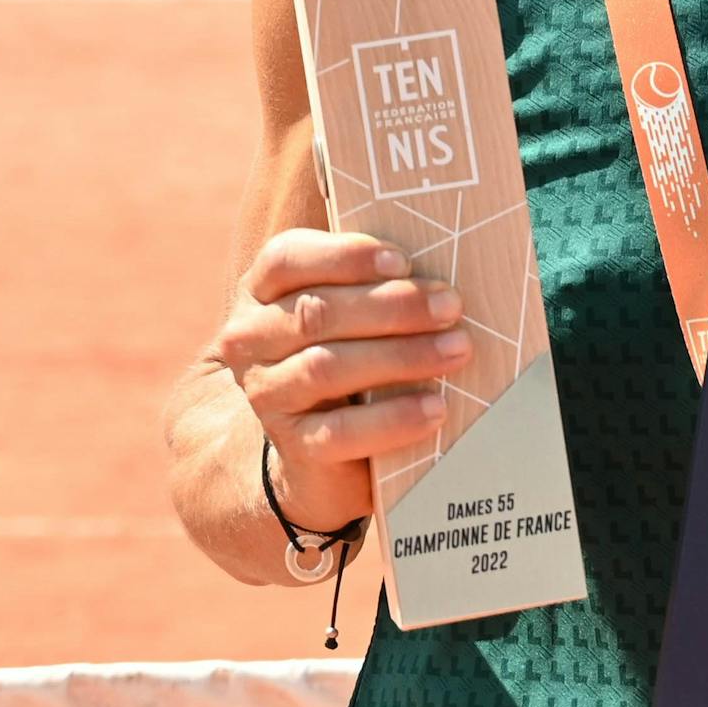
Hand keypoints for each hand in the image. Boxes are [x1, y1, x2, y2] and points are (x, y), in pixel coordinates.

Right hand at [210, 228, 469, 532]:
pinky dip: (393, 418)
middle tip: (451, 306)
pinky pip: (340, 431)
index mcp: (262, 292)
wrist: (324, 449)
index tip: (403, 262)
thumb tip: (438, 266)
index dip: (344, 256)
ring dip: (400, 356)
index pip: (286, 260)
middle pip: (315, 312)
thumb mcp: (355, 312)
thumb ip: (378, 283)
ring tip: (457, 350)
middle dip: (391, 306)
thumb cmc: (354, 354)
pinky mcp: (292, 443)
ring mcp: (266, 393)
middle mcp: (251, 339)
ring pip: (325, 368)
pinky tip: (436, 407)